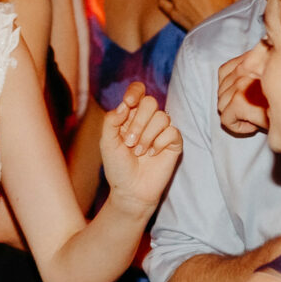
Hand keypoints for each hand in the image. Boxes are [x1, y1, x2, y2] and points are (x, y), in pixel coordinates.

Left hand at [100, 84, 181, 209]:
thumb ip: (111, 121)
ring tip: (139, 152)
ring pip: (162, 117)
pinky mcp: (173, 142)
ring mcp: (161, 131)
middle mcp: (147, 120)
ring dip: (147, 136)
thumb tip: (125, 104)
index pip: (138, 91)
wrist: (131, 190)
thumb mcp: (107, 142)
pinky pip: (172, 132)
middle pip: (151, 102)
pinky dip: (160, 144)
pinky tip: (152, 155)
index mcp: (130, 115)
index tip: (129, 103)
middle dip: (138, 122)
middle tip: (129, 142)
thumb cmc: (118, 167)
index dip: (135, 91)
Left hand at [215, 48, 267, 136]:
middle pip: (222, 89)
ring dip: (237, 115)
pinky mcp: (240, 100)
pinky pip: (225, 118)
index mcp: (255, 56)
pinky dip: (237, 126)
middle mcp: (246, 66)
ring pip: (221, 105)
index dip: (236, 89)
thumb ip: (266, 67)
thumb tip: (249, 70)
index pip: (225, 71)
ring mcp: (242, 82)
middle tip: (258, 109)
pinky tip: (255, 125)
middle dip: (235, 103)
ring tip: (258, 116)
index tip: (255, 99)